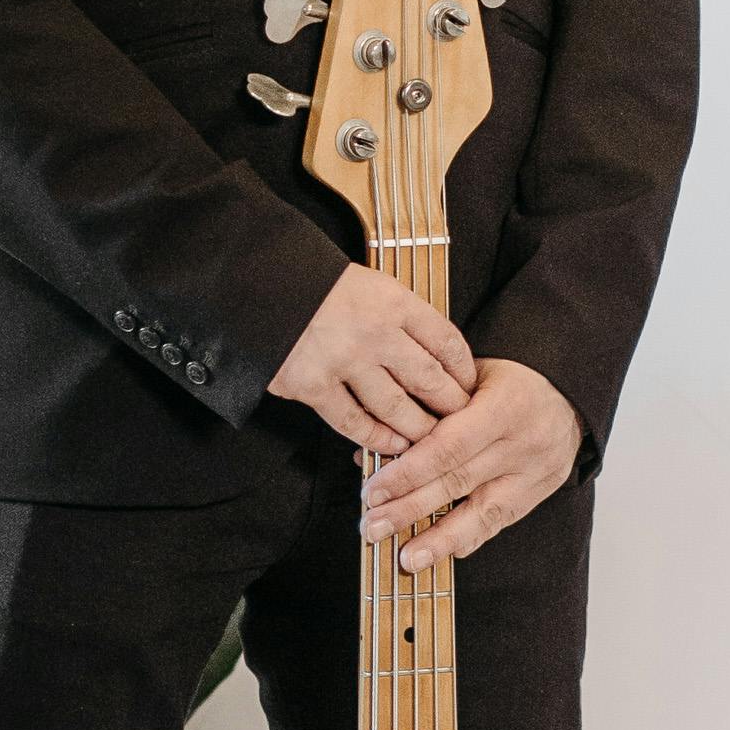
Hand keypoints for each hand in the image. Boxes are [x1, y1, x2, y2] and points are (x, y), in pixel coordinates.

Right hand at [269, 264, 477, 453]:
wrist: (259, 286)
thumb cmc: (317, 286)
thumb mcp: (370, 285)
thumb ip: (401, 316)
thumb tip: (436, 356)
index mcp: (393, 302)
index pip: (447, 343)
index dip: (465, 371)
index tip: (470, 387)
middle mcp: (374, 332)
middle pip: (430, 380)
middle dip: (451, 408)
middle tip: (460, 423)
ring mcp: (343, 361)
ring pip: (397, 409)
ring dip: (418, 430)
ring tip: (428, 441)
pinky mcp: (312, 385)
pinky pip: (354, 422)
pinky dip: (377, 439)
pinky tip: (392, 445)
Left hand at [359, 360, 581, 567]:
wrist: (566, 391)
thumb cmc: (506, 378)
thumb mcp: (471, 373)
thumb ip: (429, 404)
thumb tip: (376, 444)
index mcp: (504, 405)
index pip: (449, 446)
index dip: (407, 472)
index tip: (372, 491)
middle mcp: (523, 443)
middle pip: (458, 482)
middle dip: (410, 509)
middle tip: (372, 528)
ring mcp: (535, 472)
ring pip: (482, 512)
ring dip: (439, 540)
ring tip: (407, 559)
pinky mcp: (539, 492)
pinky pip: (501, 521)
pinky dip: (469, 538)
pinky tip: (443, 554)